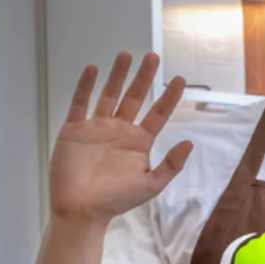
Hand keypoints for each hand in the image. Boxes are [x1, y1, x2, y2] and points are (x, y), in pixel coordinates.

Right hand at [50, 52, 191, 226]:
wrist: (82, 208)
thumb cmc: (117, 200)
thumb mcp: (152, 184)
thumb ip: (171, 164)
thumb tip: (190, 142)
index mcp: (139, 142)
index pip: (158, 113)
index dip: (169, 97)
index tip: (180, 79)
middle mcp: (120, 130)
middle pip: (135, 97)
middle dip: (144, 77)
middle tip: (153, 56)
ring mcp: (97, 127)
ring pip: (109, 94)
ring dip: (117, 75)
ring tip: (126, 55)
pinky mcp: (75, 128)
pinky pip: (81, 102)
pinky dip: (86, 86)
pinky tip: (94, 70)